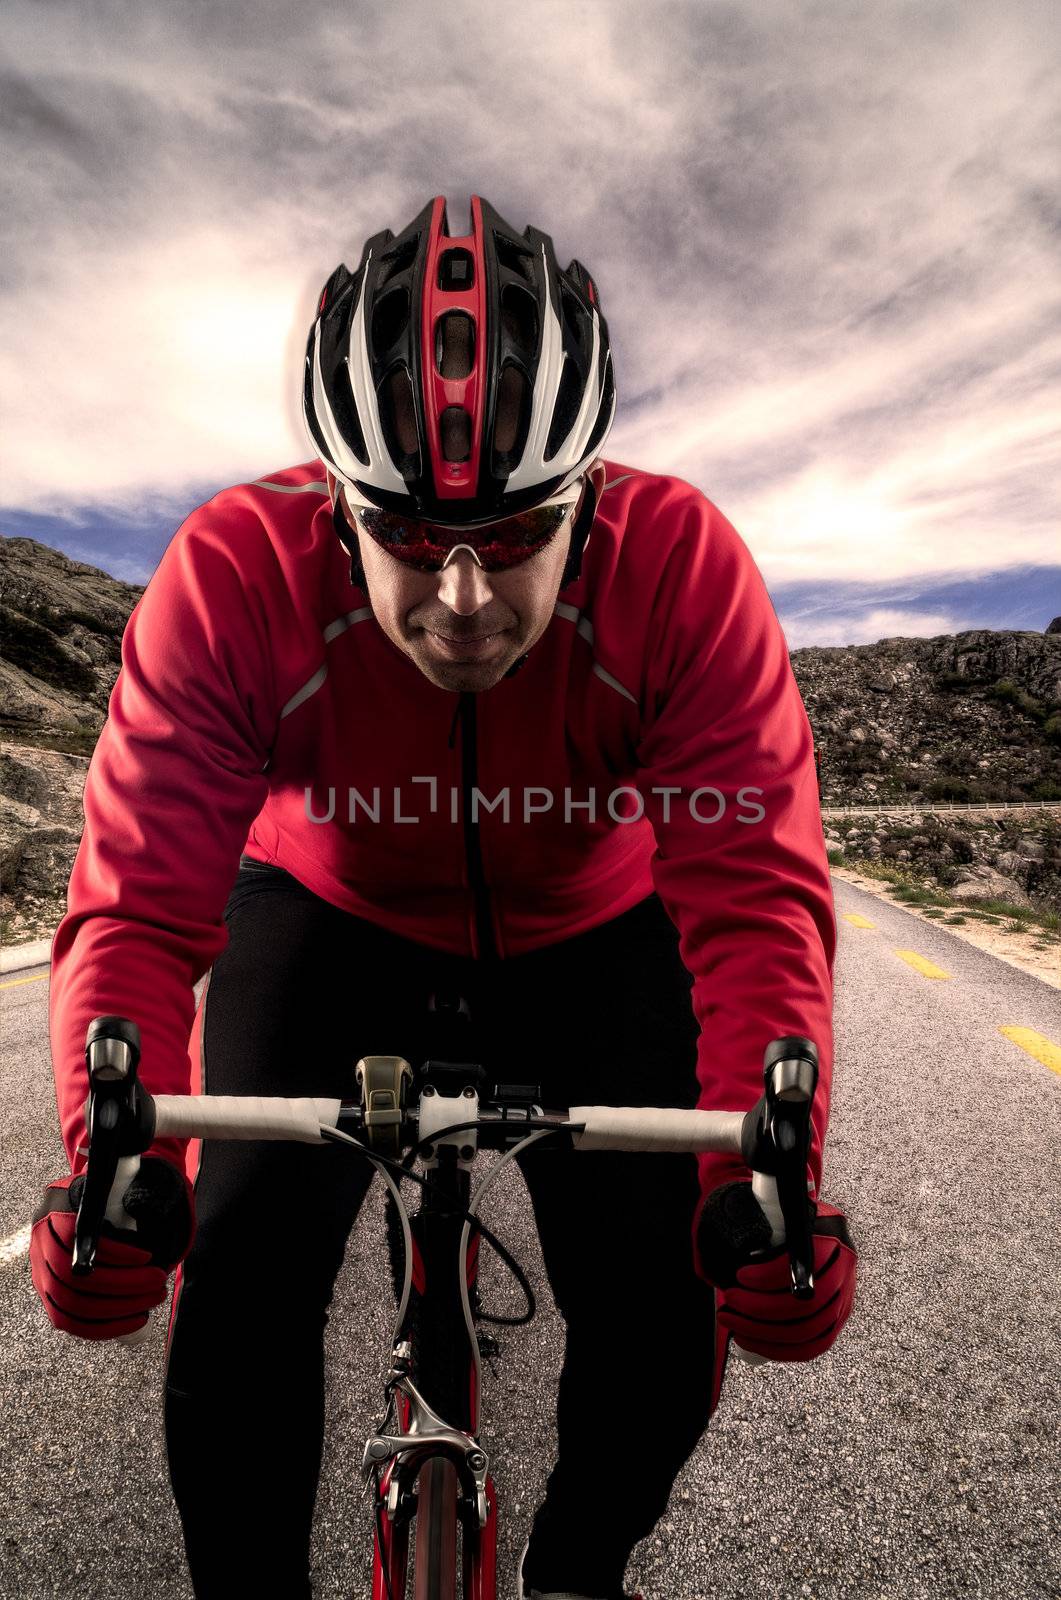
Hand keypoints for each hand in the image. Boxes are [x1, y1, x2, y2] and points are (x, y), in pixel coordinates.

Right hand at [30, 1157, 194, 1340]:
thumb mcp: (111, 1189)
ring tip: (155, 1297)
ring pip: (74, 1304)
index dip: (113, 1252)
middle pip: (76, 1277)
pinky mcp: (48, 1299)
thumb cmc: (101, 1200)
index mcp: (54, 1213)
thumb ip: (127, 1198)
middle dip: (125, 1284)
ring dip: (121, 1307)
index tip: (147, 1255)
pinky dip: (106, 1326)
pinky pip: (71, 1322)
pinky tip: (137, 1319)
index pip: (77, 1237)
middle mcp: (41, 1246)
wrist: (72, 1211)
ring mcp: (40, 1275)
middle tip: (159, 1281)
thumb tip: (145, 1213)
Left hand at [696, 1180, 856, 1411]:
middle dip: (760, 1308)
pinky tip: (750, 1341)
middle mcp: (845, 1268)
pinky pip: (813, 1347)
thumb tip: (728, 1257)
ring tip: (730, 1321)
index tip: (740, 1275)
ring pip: (808, 1330)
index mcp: (831, 1235)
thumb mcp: (776, 1213)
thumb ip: (759, 1228)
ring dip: (762, 1332)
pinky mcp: (838, 1321)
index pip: (806, 1263)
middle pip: (807, 1303)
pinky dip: (779, 1350)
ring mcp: (845, 1298)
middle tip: (728, 1302)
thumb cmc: (783, 1221)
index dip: (770, 1275)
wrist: (809, 1229)